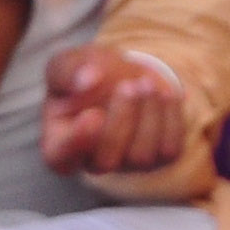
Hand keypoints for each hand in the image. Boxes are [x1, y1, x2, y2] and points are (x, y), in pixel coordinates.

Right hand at [38, 46, 190, 176]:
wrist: (123, 77)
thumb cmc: (87, 76)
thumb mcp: (69, 64)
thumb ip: (69, 70)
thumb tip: (87, 80)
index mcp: (59, 145)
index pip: (62, 157)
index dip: (78, 141)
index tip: (92, 115)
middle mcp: (91, 162)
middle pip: (105, 161)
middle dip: (121, 120)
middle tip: (129, 85)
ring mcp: (126, 165)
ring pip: (140, 157)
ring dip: (148, 116)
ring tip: (146, 83)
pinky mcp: (158, 159)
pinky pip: (169, 149)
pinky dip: (170, 118)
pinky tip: (164, 94)